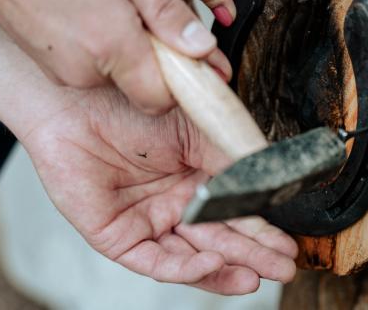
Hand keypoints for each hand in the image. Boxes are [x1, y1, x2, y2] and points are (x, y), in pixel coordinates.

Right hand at [0, 0, 230, 113]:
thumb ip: (167, 10)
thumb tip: (202, 48)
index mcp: (110, 45)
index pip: (163, 98)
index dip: (185, 80)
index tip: (197, 58)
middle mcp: (86, 70)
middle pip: (145, 87)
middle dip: (159, 58)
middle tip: (151, 14)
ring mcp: (66, 73)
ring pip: (122, 76)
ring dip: (132, 49)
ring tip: (116, 4)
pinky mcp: (54, 68)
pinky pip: (97, 68)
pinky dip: (107, 47)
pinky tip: (96, 12)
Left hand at [0, 8, 296, 294]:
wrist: (79, 90)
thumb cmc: (134, 98)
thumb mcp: (198, 122)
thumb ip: (232, 152)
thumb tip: (270, 178)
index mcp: (196, 176)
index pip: (234, 210)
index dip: (262, 228)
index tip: (289, 243)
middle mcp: (174, 202)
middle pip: (218, 237)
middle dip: (252, 255)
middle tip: (282, 267)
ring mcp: (146, 220)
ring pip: (190, 254)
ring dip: (224, 268)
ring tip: (254, 277)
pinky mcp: (115, 234)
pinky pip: (153, 259)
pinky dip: (183, 266)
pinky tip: (211, 262)